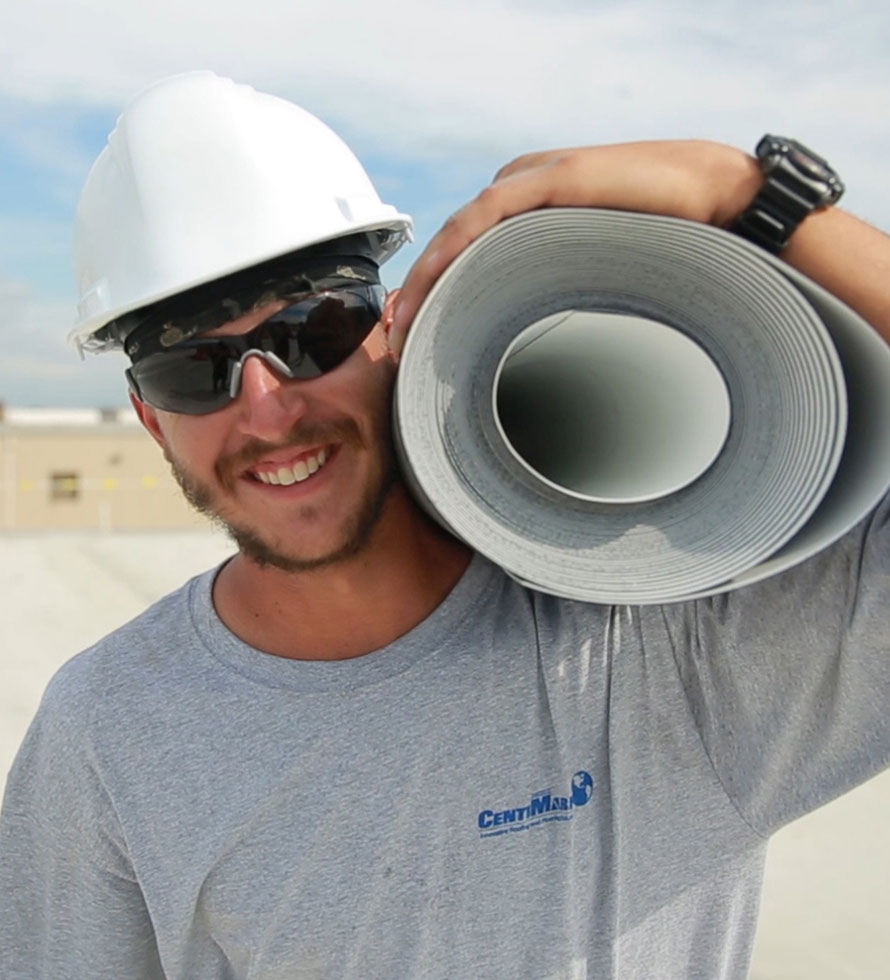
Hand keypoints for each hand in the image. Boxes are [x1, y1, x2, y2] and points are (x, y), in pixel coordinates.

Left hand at [390, 140, 759, 353]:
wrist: (718, 203)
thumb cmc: (666, 246)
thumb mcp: (597, 280)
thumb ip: (562, 300)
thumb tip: (545, 358)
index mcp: (526, 218)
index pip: (461, 259)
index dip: (431, 299)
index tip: (414, 344)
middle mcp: (519, 196)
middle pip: (451, 251)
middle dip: (419, 298)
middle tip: (400, 345)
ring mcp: (530, 184)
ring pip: (456, 237)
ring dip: (424, 283)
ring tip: (405, 330)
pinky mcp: (547, 180)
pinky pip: (482, 218)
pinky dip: (450, 254)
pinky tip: (430, 287)